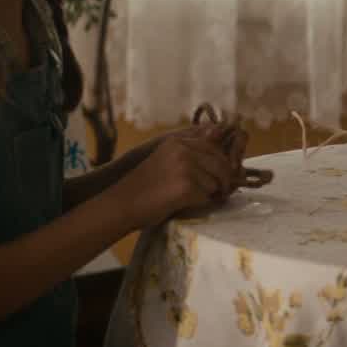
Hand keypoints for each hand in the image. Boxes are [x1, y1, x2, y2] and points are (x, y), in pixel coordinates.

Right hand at [116, 132, 238, 227]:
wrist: (122, 204)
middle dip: (224, 179)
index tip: (219, 176)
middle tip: (220, 192)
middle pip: (221, 163)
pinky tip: (186, 204)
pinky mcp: (186, 186)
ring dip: (210, 193)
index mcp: (177, 142)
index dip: (220, 164)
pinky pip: (207, 196)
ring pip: (216, 182)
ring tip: (193, 198)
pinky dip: (201, 203)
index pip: (214, 148)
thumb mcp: (166, 160)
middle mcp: (183, 150)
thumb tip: (219, 142)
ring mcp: (185, 167)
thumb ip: (190, 154)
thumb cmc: (144, 186)